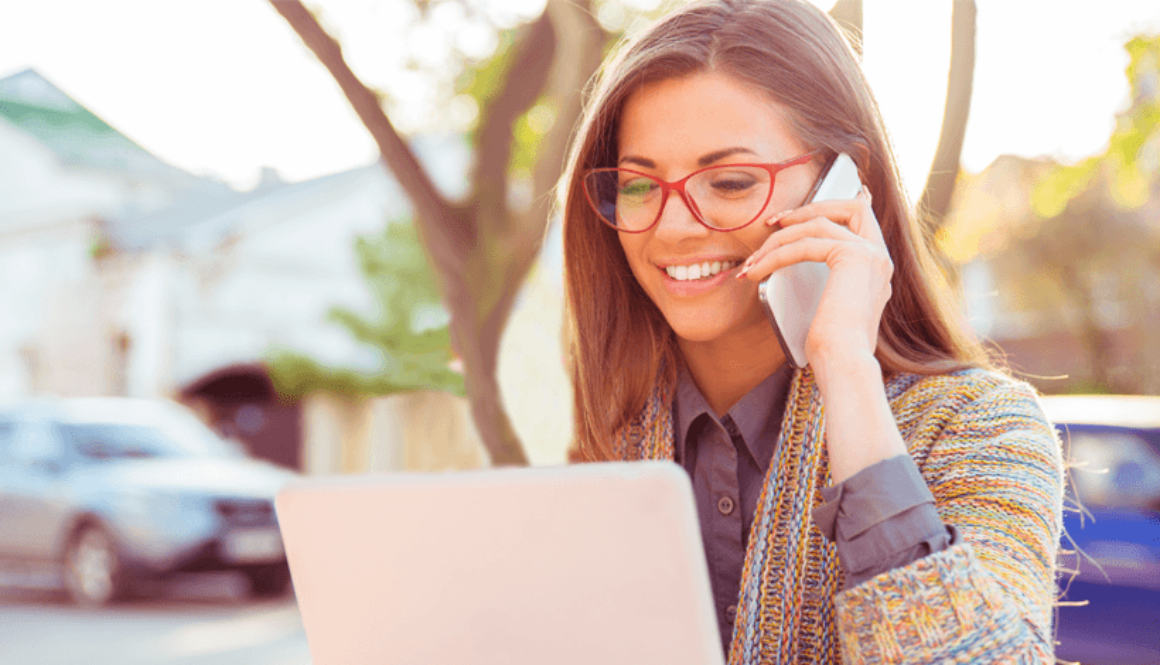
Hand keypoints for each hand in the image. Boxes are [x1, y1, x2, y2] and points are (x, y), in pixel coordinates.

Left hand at [736, 187, 892, 371]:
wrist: (843, 362)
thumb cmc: (832, 347)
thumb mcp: (828, 307)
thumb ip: (825, 281)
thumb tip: (799, 263)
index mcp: (877, 269)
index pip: (866, 219)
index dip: (841, 201)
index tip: (812, 200)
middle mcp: (881, 258)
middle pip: (852, 206)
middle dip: (811, 206)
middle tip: (776, 221)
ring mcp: (872, 255)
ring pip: (819, 223)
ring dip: (779, 239)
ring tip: (753, 260)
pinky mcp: (854, 257)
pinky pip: (806, 243)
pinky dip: (777, 255)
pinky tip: (757, 271)